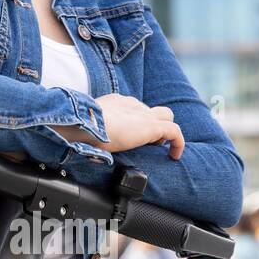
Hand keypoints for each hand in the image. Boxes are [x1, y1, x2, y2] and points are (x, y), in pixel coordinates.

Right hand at [58, 93, 183, 158]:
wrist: (86, 123)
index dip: (135, 121)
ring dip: (164, 130)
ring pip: (166, 116)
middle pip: (151, 109)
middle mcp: (131, 104)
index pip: (132, 107)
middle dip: (152, 123)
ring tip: (157, 146)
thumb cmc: (80, 127)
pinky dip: (178, 143)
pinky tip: (174, 156)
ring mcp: (143, 114)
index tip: (129, 135)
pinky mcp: (152, 126)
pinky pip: (175, 132)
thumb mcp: (86, 126)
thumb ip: (89, 129)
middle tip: (144, 140)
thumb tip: (84, 145)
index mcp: (115, 102)